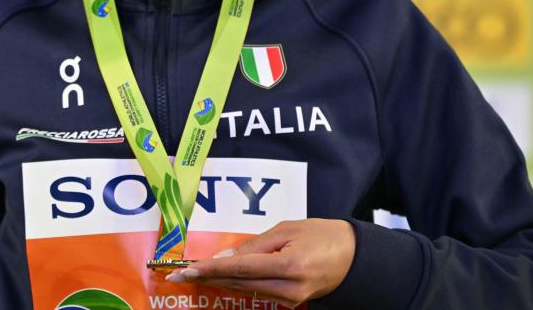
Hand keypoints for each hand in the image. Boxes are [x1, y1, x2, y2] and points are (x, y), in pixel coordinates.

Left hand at [165, 218, 355, 308]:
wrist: (353, 257)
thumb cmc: (321, 235)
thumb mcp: (287, 230)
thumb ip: (255, 245)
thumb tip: (224, 258)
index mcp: (288, 265)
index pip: (239, 269)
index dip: (210, 269)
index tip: (186, 269)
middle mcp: (287, 289)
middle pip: (238, 284)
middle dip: (207, 278)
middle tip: (179, 274)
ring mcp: (289, 301)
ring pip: (244, 290)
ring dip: (218, 282)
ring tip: (193, 275)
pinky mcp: (290, 304)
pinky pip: (257, 292)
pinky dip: (236, 285)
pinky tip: (220, 279)